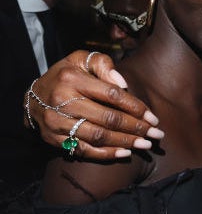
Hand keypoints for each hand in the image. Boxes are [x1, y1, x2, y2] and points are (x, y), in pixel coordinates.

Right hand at [28, 51, 163, 159]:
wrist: (33, 96)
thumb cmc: (66, 74)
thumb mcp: (81, 59)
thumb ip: (103, 64)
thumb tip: (123, 83)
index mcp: (73, 79)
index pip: (112, 95)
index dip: (135, 107)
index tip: (153, 117)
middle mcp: (63, 102)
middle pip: (107, 118)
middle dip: (136, 128)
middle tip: (156, 134)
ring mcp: (57, 123)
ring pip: (98, 136)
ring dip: (125, 143)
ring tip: (146, 145)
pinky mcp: (54, 139)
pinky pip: (84, 150)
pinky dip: (106, 154)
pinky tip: (125, 153)